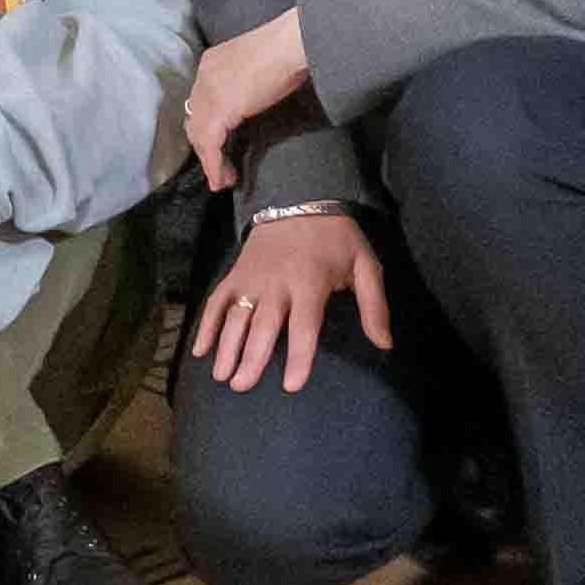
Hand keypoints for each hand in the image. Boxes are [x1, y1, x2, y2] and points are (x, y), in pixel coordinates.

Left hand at [181, 12, 313, 188]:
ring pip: (199, 135)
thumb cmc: (286, 49)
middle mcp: (203, 77)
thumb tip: (251, 100)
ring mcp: (208, 94)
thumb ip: (246, 82)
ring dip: (209, 161)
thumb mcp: (257, 66)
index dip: (205, 125)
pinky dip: (214, 166)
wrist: (290, 44)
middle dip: (203, 146)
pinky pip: (211, 146)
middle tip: (218, 167)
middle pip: (194, 119)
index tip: (217, 144)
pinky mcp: (219, 112)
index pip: (200, 101)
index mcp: (211, 63)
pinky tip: (222, 180)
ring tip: (223, 179)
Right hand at [194, 210, 391, 390]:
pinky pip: (216, 301)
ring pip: (235, 316)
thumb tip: (385, 344)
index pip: (304, 326)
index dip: (298, 356)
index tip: (291, 386)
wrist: (299, 197)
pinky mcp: (235, 274)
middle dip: (251, 357)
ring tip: (221, 376)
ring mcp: (252, 278)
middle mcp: (277, 283)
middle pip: (263, 325)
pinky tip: (199, 350)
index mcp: (310, 282)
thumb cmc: (335, 239)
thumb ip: (375, 305)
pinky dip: (206, 324)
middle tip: (242, 387)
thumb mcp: (365, 265)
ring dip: (226, 346)